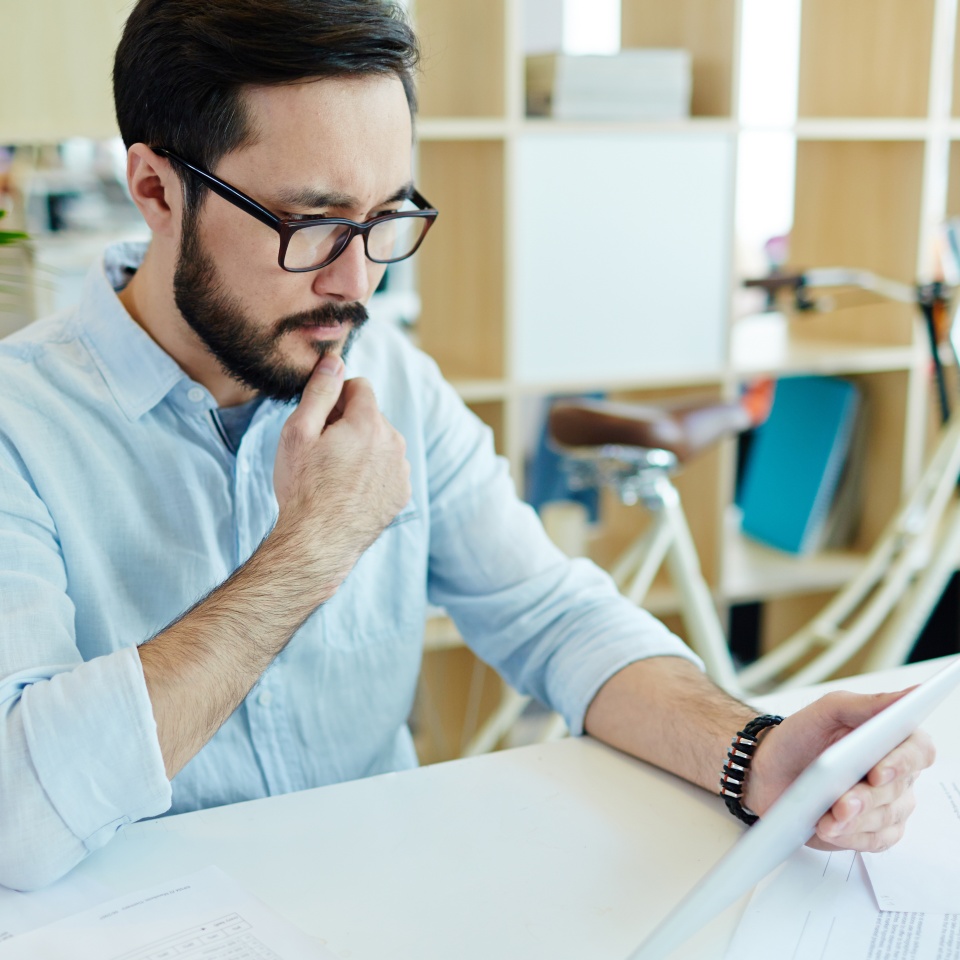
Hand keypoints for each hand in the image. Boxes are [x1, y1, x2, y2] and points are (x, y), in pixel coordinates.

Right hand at [273, 355, 410, 590]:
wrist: (318, 542)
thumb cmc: (302, 488)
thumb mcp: (298, 433)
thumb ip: (320, 392)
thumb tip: (336, 360)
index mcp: (369, 423)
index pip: (360, 386)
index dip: (336, 398)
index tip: (320, 420)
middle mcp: (394, 443)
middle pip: (371, 415)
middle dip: (349, 424)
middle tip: (322, 452)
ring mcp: (402, 470)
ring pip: (380, 442)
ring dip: (362, 448)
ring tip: (335, 475)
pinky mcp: (402, 493)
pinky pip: (388, 468)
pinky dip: (372, 472)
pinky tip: (349, 490)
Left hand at [744, 690, 935, 852]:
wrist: (770, 770)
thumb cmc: (800, 737)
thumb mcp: (826, 711)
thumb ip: (866, 704)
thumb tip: (909, 695)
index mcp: (891, 739)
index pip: (918, 751)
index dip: (903, 763)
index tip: (878, 771)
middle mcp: (896, 774)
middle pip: (899, 791)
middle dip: (866, 798)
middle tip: (841, 803)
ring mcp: (886, 805)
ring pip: (886, 819)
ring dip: (855, 821)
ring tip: (827, 818)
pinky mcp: (871, 831)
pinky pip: (873, 841)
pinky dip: (850, 837)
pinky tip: (829, 829)